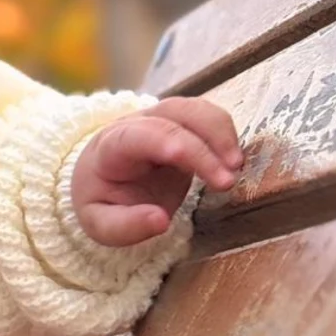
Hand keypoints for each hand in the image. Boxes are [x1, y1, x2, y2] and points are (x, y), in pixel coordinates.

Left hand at [71, 97, 242, 246]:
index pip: (142, 135)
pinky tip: (233, 160)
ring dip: (220, 133)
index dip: (170, 143)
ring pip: (195, 109)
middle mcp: (136, 123)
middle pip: (174, 118)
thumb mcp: (101, 223)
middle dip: (205, 147)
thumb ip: (126, 226)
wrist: (98, 180)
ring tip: (237, 168)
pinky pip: (206, 116)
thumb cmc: (102, 201)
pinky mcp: (181, 124)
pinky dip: (224, 132)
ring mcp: (160, 118)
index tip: (196, 166)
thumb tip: (160, 222)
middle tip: (227, 182)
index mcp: (111, 145)